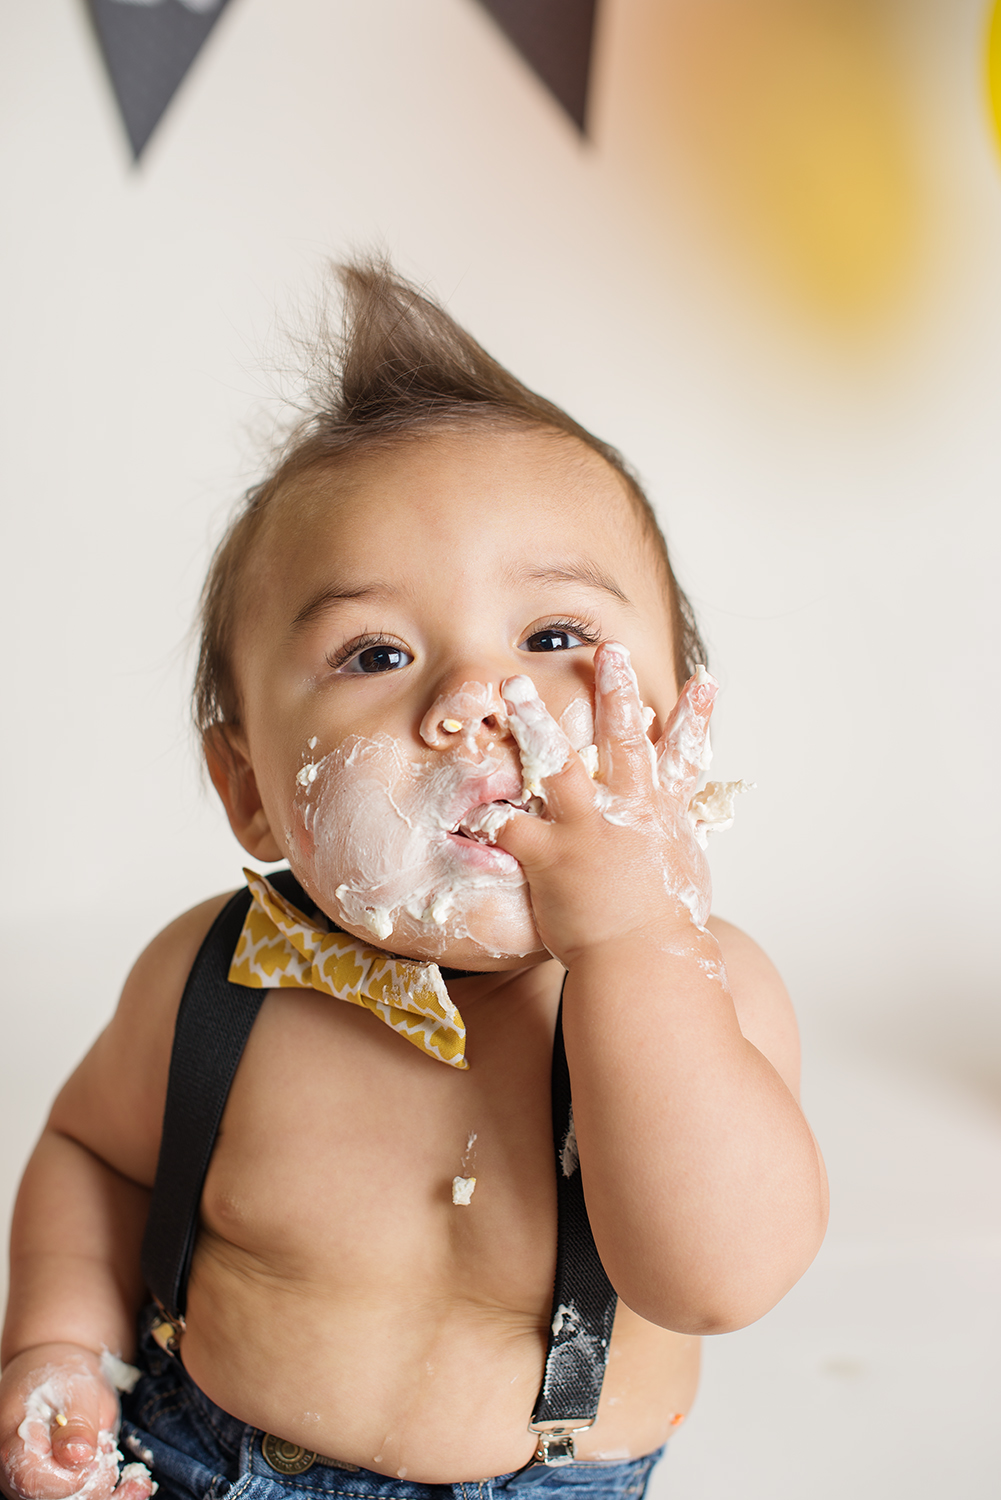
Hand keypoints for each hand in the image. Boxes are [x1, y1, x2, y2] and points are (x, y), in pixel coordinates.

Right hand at [0, 1346, 151, 1499]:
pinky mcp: (58, 1487)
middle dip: (96, 1486)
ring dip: (109, 1495)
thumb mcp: (75, 1389)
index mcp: (15, 1445)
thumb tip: (78, 1458)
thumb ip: (76, 1425)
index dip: (72, 1478)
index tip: (95, 1455)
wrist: (57, 1372)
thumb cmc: (62, 1374)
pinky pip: (83, 1499)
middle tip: (115, 1457)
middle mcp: (17, 1474)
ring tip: (139, 1483)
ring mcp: (37, 1484)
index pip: (36, 1483)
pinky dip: (114, 1495)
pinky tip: (138, 1488)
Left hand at [495, 644, 716, 965]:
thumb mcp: (685, 874)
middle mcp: (628, 810)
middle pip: (623, 739)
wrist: (645, 963)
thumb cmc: (667, 928)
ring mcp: (586, 828)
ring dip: (533, 720)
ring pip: (556, 762)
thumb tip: (682, 830)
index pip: (685, 754)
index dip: (695, 716)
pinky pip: (507, 823)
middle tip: (608, 651)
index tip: (704, 678)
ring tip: (513, 685)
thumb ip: (677, 840)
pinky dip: (485, 811)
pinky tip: (464, 794)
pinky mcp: (549, 854)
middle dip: (616, 691)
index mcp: (664, 814)